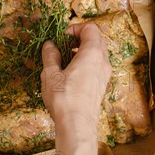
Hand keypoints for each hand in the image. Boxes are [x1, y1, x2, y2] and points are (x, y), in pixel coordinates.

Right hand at [40, 23, 111, 140]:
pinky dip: (85, 63)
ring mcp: (104, 74)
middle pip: (96, 39)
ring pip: (97, 53)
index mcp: (93, 53)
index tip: (61, 37)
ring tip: (64, 60)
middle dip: (79, 38)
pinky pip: (97, 66)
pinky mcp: (102, 86)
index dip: (75, 28)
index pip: (90, 28)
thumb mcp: (50, 73)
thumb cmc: (64, 98)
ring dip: (82, 51)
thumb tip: (50, 45)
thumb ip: (50, 55)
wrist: (77, 125)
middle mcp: (103, 61)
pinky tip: (70, 74)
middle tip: (62, 46)